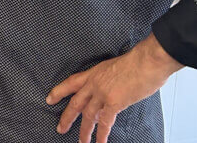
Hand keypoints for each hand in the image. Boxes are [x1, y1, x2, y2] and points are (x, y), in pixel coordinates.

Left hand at [47, 34, 181, 142]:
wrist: (146, 62)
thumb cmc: (136, 62)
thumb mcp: (114, 67)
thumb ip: (108, 79)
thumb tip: (112, 90)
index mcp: (93, 73)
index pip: (71, 82)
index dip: (59, 91)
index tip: (49, 99)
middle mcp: (94, 84)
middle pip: (75, 103)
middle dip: (67, 117)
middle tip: (60, 128)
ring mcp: (102, 94)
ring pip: (88, 115)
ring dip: (84, 131)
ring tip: (82, 142)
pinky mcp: (113, 103)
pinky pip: (105, 123)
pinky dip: (101, 135)